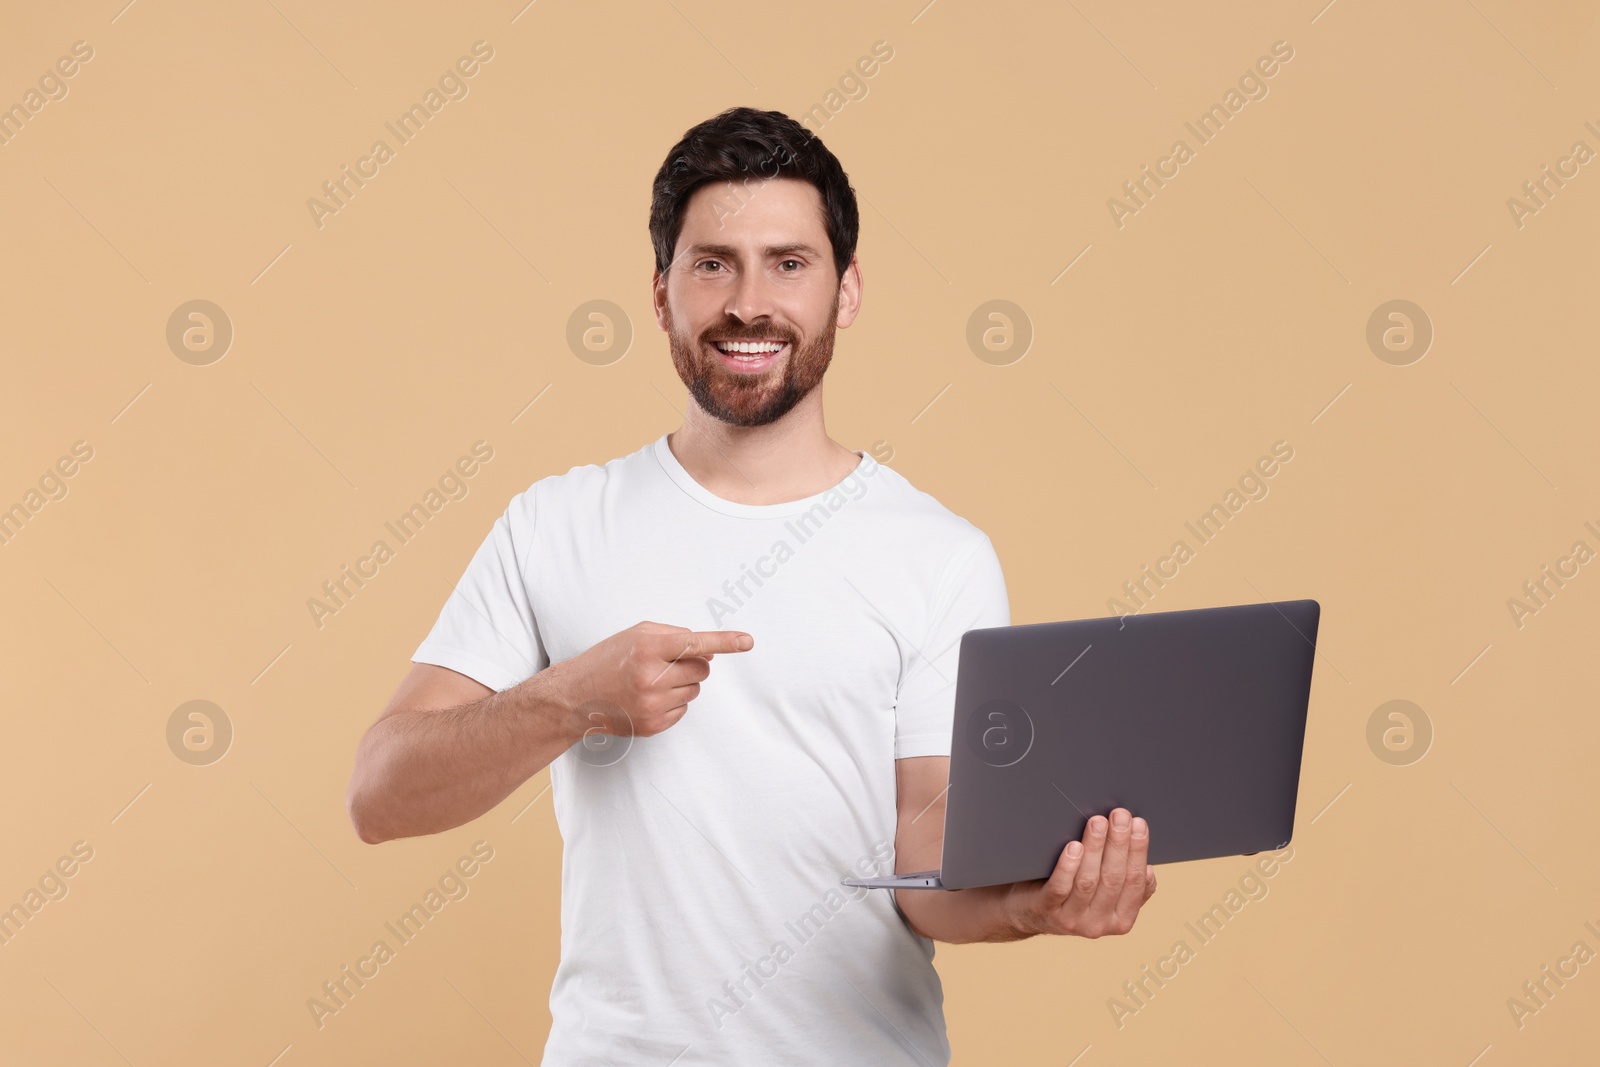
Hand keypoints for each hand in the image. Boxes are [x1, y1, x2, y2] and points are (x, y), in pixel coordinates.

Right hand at [549, 621, 752, 741]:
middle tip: (669, 664)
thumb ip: (673, 635)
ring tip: (652, 681)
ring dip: (682, 683)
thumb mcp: (636, 635)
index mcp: (647, 648)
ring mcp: (653, 704)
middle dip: (694, 664)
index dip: (725, 642)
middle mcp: (651, 677)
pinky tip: (649, 697)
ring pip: (694, 690)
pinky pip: (684, 709)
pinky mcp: (653, 724)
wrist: (576, 697)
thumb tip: (708, 648)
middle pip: (702, 669)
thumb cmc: (607, 661)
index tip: (747, 641)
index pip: (695, 643)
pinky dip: (673, 702)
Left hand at [1009, 808, 1156, 938]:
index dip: (1139, 851)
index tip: (1139, 823)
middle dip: (1119, 843)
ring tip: (1098, 822)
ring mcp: (1072, 920)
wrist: (1027, 912)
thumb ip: (1124, 881)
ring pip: (1088, 880)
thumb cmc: (1072, 892)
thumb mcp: (1104, 894)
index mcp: (1121, 920)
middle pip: (1114, 879)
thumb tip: (1145, 862)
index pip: (1136, 882)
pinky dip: (1068, 866)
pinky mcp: (1047, 910)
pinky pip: (1060, 887)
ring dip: (1095, 847)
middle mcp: (1099, 924)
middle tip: (1120, 815)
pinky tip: (1074, 847)